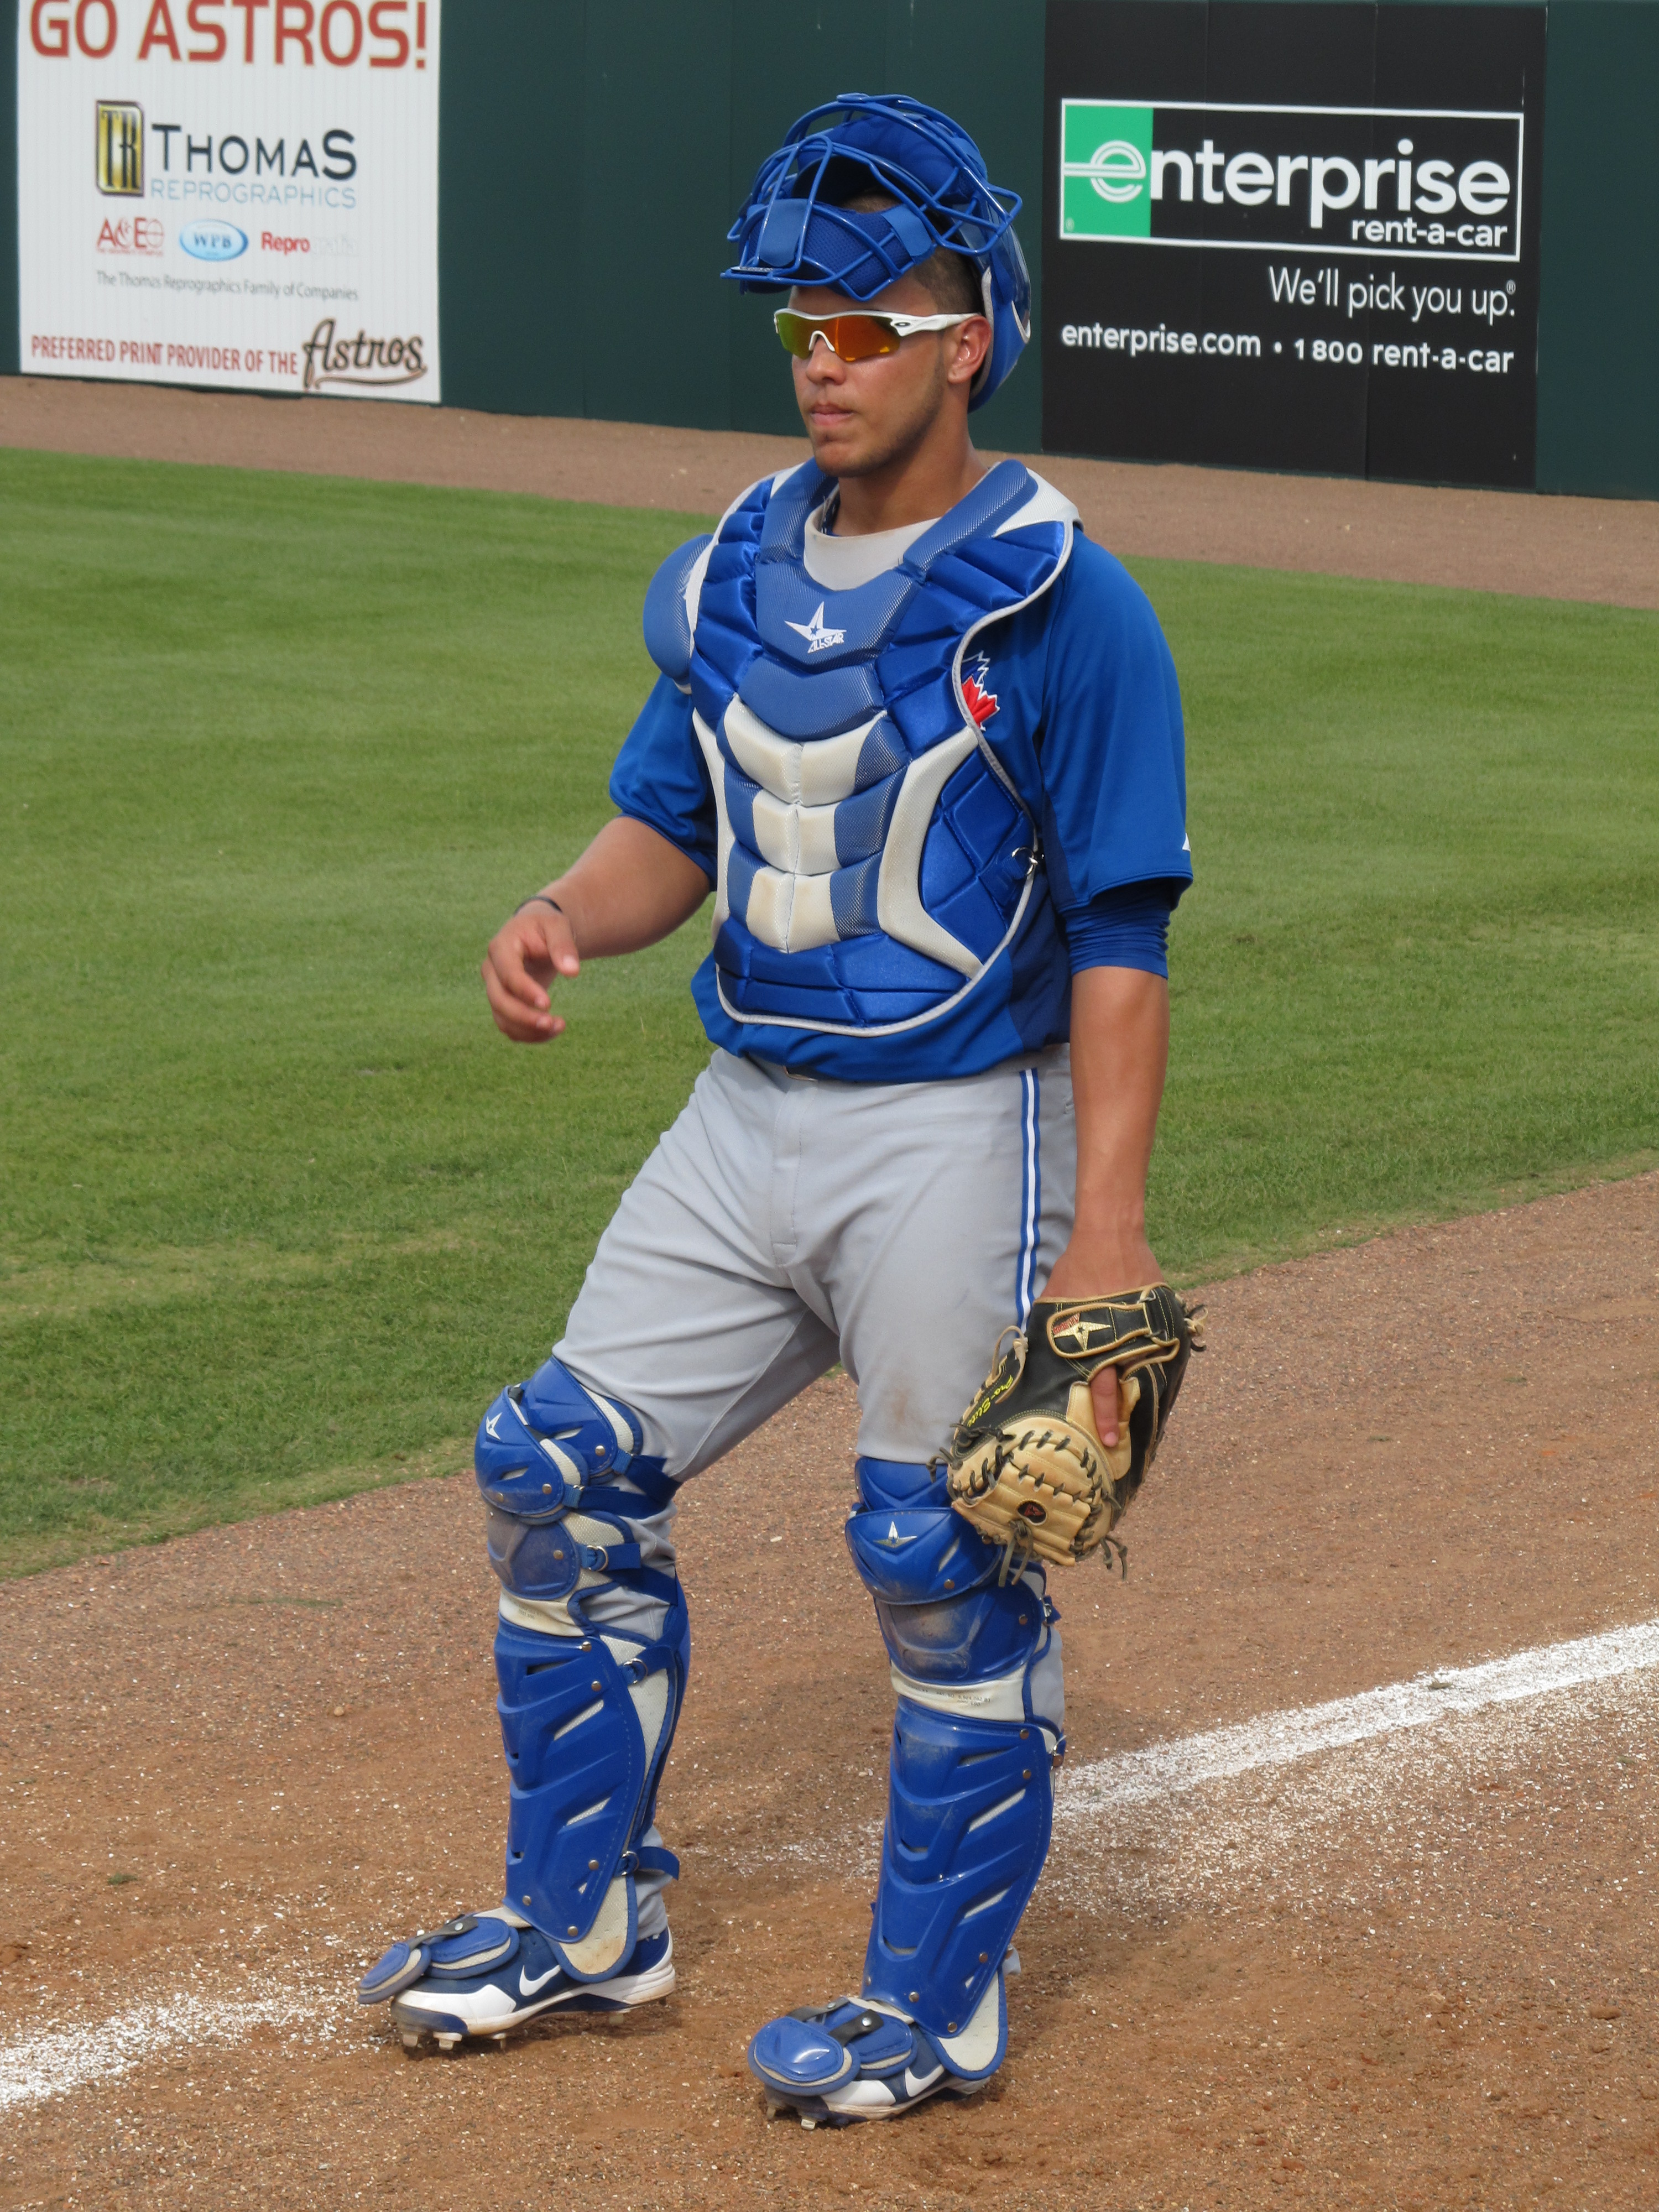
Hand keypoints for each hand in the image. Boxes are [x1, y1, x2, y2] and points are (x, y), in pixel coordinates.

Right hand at [481, 900, 579, 1041]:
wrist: (535, 935)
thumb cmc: (545, 927)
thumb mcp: (557, 926)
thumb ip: (563, 945)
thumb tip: (572, 972)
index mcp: (501, 947)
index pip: (508, 974)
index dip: (525, 991)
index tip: (548, 1004)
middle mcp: (491, 970)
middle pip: (498, 1000)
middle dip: (524, 1016)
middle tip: (554, 1023)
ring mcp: (494, 989)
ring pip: (501, 1018)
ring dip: (528, 1030)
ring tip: (559, 1027)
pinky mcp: (503, 1003)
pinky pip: (509, 1026)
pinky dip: (529, 1034)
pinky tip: (552, 1031)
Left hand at [1040, 1226, 1163, 1448]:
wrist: (1110, 1236)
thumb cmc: (1077, 1272)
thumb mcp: (1054, 1308)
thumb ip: (1050, 1336)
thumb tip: (1037, 1359)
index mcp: (1100, 1343)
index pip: (1105, 1390)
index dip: (1106, 1417)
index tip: (1107, 1440)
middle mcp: (1129, 1341)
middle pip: (1133, 1386)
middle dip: (1129, 1412)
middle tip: (1126, 1435)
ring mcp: (1150, 1329)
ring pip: (1151, 1369)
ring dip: (1146, 1389)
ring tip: (1144, 1412)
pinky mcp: (1164, 1316)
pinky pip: (1162, 1347)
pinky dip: (1157, 1362)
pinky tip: (1154, 1376)